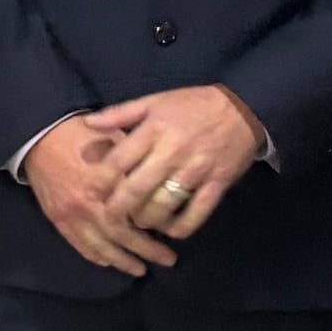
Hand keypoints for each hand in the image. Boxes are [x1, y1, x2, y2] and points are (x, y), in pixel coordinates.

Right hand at [20, 120, 179, 275]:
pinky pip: (78, 244)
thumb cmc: (83, 134)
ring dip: (122, 261)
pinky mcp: (57, 218)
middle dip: (146, 250)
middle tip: (168, 260)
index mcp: (106, 183)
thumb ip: (135, 165)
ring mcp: (71, 214)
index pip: (136, 213)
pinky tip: (109, 262)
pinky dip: (94, 255)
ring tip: (140, 270)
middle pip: (121, 235)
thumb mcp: (116, 140)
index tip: (173, 233)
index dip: (156, 226)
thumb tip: (158, 186)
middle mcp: (88, 204)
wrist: (40, 135)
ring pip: (100, 246)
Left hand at [84, 85, 266, 240]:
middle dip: (117, 208)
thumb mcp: (154, 101)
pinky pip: (197, 214)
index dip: (101, 181)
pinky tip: (169, 229)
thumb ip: (120, 113)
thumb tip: (88, 123)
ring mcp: (196, 171)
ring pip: (163, 205)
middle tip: (108, 217)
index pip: (119, 161)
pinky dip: (180, 227)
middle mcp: (172, 152)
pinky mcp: (217, 184)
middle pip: (136, 188)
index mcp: (154, 130)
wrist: (243, 109)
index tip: (90, 193)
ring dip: (146, 219)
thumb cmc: (192, 105)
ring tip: (137, 221)